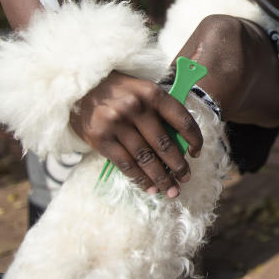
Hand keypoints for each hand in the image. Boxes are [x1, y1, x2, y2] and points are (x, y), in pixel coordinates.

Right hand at [69, 70, 203, 196]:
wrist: (81, 88)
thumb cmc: (120, 91)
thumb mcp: (144, 90)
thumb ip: (161, 111)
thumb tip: (181, 143)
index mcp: (153, 93)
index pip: (182, 120)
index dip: (194, 139)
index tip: (197, 152)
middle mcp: (136, 108)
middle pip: (164, 144)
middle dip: (178, 166)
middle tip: (186, 178)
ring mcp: (117, 124)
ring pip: (146, 158)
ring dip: (161, 178)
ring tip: (171, 190)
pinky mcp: (101, 139)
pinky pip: (126, 164)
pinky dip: (140, 179)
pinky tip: (150, 188)